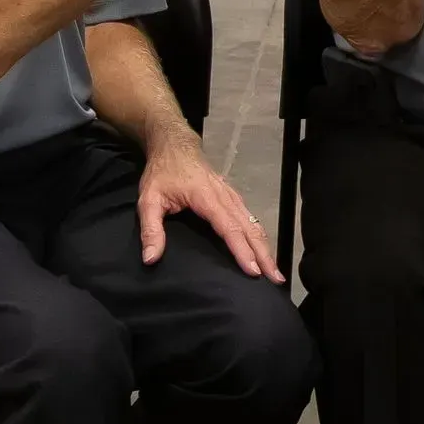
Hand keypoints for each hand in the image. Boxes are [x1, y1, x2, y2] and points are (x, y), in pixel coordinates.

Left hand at [136, 123, 282, 278]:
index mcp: (206, 197)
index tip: (253, 271)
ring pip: (253, 222)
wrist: (174, 145)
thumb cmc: (162, 172)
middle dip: (263, 254)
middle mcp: (224, 196)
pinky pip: (250, 218)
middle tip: (275, 278)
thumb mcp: (148, 199)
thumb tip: (150, 259)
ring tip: (275, 271)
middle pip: (248, 227)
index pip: (228, 227)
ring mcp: (231, 195)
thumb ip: (150, 229)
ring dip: (265, 247)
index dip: (241, 250)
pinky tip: (264, 250)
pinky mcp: (233, 197)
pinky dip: (259, 235)